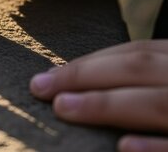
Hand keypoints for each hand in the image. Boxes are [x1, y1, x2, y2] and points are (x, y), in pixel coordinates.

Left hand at [30, 40, 167, 151]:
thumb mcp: (167, 78)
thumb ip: (140, 77)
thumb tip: (66, 81)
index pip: (136, 53)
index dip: (89, 63)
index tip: (48, 75)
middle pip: (139, 69)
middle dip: (85, 76)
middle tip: (40, 88)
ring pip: (158, 103)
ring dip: (106, 104)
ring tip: (63, 107)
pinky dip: (154, 146)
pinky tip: (123, 146)